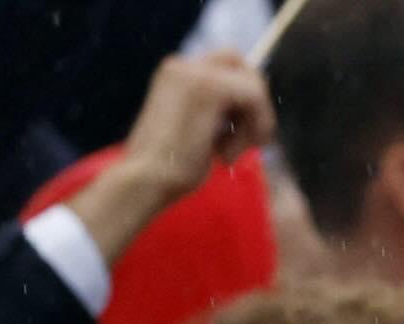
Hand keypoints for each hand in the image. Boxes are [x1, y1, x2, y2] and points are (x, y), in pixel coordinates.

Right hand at [66, 52, 271, 256]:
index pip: (228, 64)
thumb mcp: (199, 129)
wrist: (145, 179)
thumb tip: (258, 101)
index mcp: (176, 74)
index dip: (247, 94)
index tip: (244, 131)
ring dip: (254, 124)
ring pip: (254, 85)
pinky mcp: (208, 88)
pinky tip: (228, 154)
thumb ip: (221, 111)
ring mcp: (193, 73)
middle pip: (244, 66)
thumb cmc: (171, 167)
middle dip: (257, 104)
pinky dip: (256, 127)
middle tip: (249, 142)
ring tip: (227, 154)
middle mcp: (182, 65)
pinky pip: (255, 96)